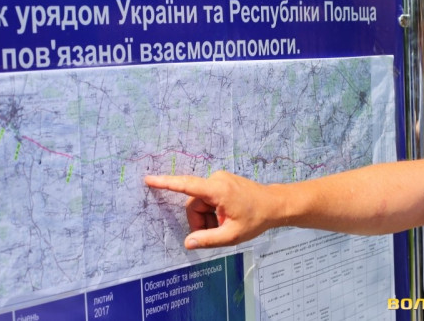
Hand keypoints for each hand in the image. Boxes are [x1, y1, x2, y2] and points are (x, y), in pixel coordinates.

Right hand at [144, 171, 279, 248]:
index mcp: (217, 190)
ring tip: (224, 226)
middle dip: (200, 222)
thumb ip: (208, 240)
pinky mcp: (221, 182)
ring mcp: (219, 179)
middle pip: (194, 205)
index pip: (187, 186)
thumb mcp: (232, 235)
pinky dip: (212, 212)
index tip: (149, 179)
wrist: (274, 205)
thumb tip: (188, 243)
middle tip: (216, 233)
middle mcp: (216, 180)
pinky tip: (226, 218)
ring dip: (207, 219)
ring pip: (200, 204)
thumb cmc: (256, 219)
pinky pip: (207, 199)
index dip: (166, 183)